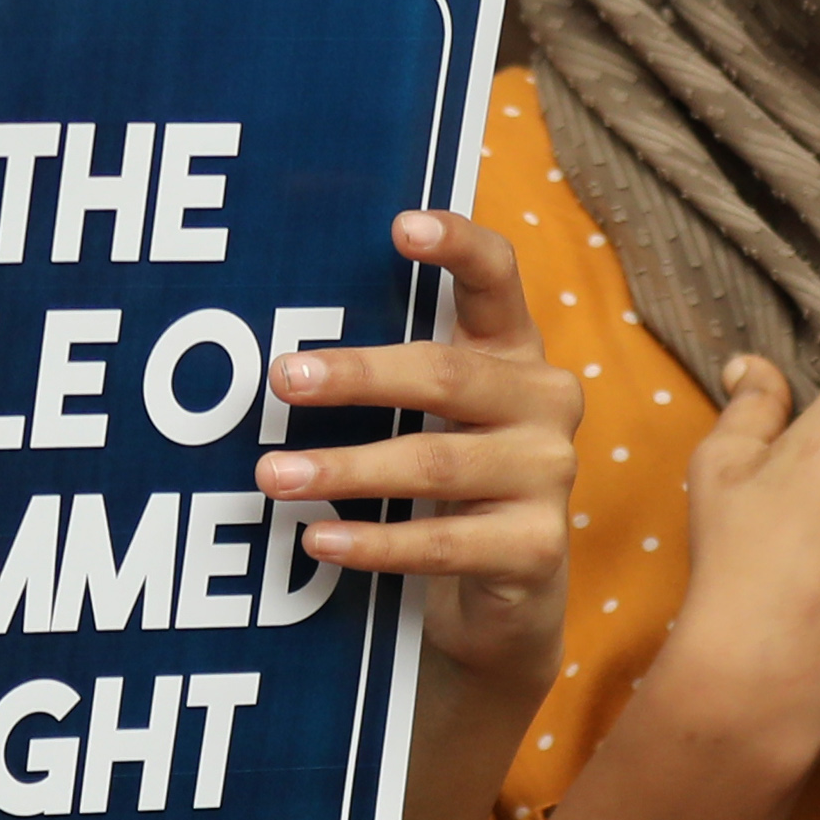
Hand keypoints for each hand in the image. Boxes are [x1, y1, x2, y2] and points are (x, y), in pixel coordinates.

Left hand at [263, 204, 582, 715]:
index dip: (457, 244)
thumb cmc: (444, 481)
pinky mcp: (536, 548)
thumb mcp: (426, 415)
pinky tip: (320, 539)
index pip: (496, 276)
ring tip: (274, 475)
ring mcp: (548, 474)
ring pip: (434, 464)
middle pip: (446, 375)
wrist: (508, 594)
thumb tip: (271, 354)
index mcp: (513, 349)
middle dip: (358, 377)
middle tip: (282, 378)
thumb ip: (383, 375)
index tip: (400, 225)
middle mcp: (544, 401)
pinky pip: (442, 543)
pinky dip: (376, 543)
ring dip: (346, 469)